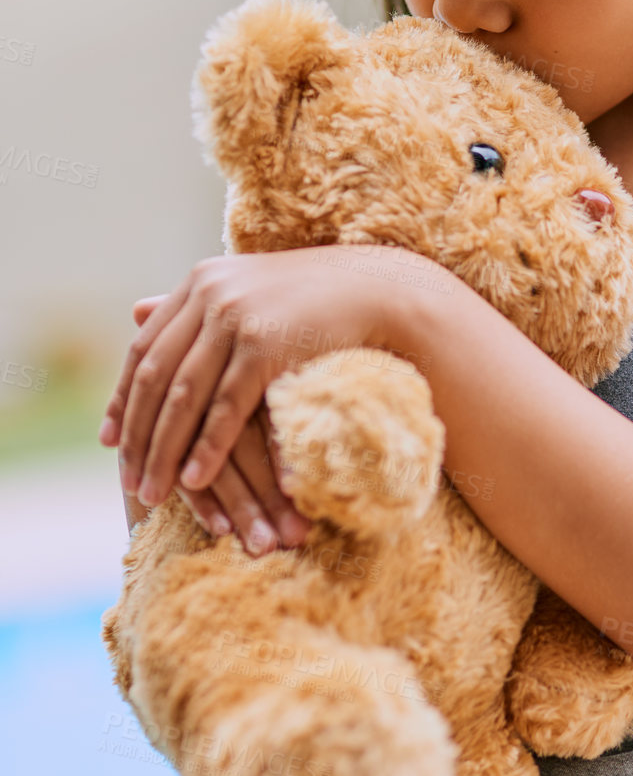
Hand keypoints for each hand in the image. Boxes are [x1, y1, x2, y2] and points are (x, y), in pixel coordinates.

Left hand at [99, 249, 382, 519]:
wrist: (380, 290)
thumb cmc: (317, 298)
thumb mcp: (247, 292)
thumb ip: (194, 306)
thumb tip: (134, 312)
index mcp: (201, 281)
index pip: (145, 349)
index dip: (123, 398)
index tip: (109, 441)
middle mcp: (211, 295)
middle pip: (156, 377)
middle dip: (139, 434)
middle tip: (128, 480)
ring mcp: (237, 318)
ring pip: (184, 397)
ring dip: (164, 451)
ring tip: (152, 494)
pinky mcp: (266, 346)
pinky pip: (225, 408)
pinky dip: (206, 448)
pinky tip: (194, 480)